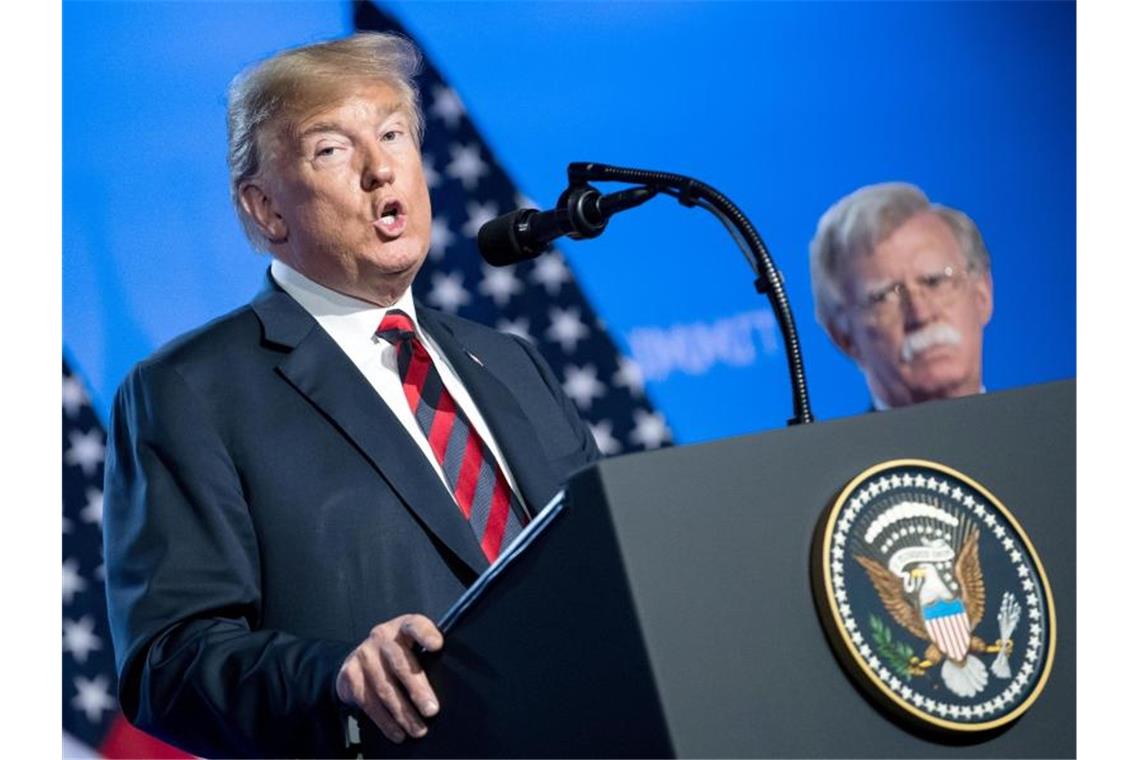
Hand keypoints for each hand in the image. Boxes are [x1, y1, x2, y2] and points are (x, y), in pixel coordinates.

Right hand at [335, 614, 443, 742]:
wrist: (357, 660)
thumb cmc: (397, 655)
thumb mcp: (411, 647)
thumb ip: (427, 656)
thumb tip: (455, 682)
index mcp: (402, 627)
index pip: (414, 625)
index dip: (425, 634)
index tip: (437, 646)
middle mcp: (381, 637)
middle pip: (400, 663)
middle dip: (417, 689)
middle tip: (431, 710)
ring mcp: (364, 655)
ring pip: (385, 688)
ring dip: (403, 713)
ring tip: (418, 729)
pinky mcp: (350, 675)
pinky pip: (369, 702)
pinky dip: (385, 721)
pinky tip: (398, 732)